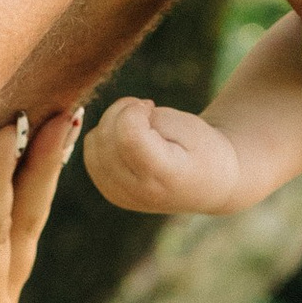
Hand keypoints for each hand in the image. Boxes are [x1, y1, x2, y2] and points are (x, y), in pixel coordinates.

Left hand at [81, 98, 248, 217]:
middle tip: (146, 111)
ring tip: (139, 125)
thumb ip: (149, 119)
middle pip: (106, 136)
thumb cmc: (202, 148)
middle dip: (121, 112)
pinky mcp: (111, 193)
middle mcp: (138, 192)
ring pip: (93, 143)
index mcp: (164, 175)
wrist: (210, 183)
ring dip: (111, 124)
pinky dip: (104, 139)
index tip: (150, 105)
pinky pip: (91, 154)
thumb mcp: (186, 125)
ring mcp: (122, 196)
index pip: (128, 135)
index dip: (133, 109)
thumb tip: (114, 119)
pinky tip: (128, 139)